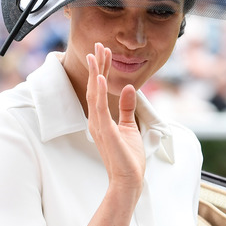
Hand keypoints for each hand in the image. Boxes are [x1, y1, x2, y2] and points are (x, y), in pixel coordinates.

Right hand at [85, 43, 145, 193]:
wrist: (128, 180)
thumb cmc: (128, 158)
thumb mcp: (130, 127)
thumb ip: (127, 108)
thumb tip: (130, 88)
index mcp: (100, 118)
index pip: (100, 88)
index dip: (102, 69)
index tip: (104, 52)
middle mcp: (95, 119)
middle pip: (95, 86)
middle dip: (97, 65)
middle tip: (99, 45)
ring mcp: (98, 124)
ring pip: (95, 92)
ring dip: (96, 72)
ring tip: (97, 54)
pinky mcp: (105, 130)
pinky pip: (100, 107)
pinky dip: (100, 91)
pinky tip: (101, 78)